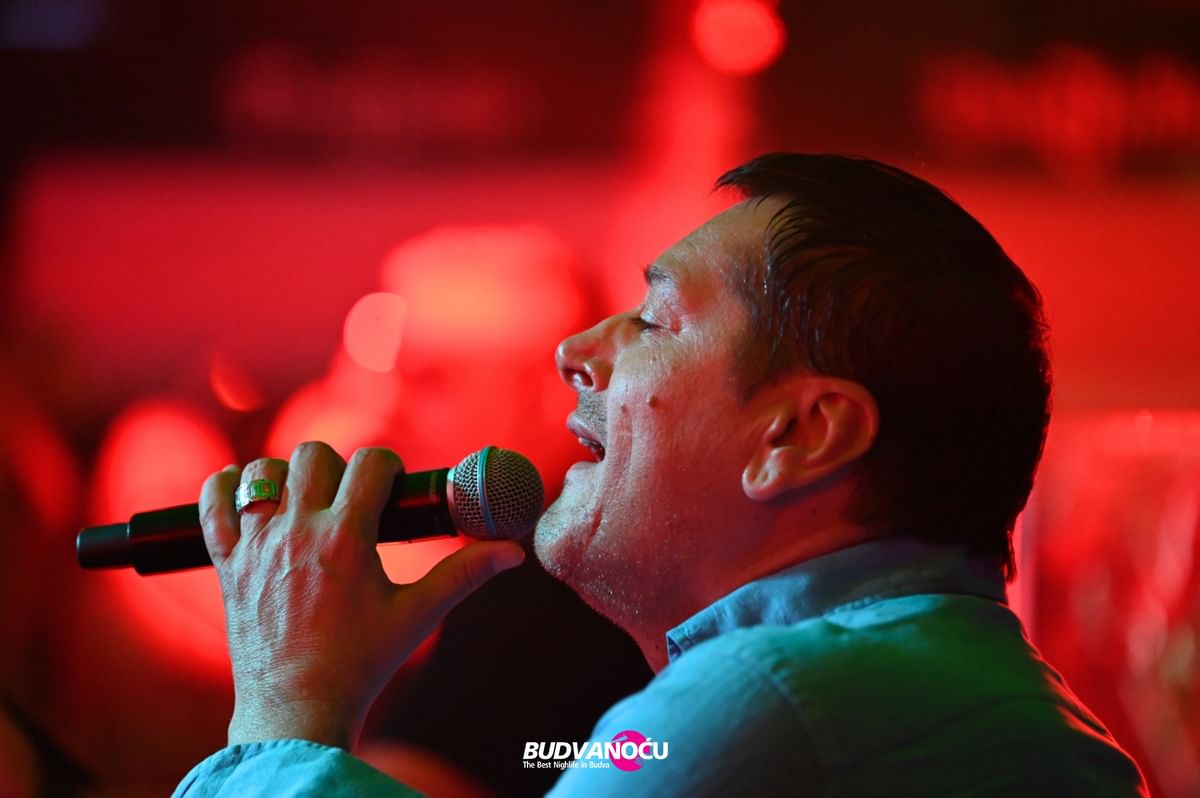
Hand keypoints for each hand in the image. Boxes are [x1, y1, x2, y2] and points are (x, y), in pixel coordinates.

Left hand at [199, 442, 524, 749]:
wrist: (297, 709)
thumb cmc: (361, 663)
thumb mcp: (417, 615)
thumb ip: (465, 574)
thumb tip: (513, 552)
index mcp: (345, 538)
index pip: (370, 463)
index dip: (387, 465)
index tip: (391, 486)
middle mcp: (296, 532)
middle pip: (313, 456)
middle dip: (337, 466)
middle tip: (350, 497)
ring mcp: (256, 545)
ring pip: (262, 472)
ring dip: (284, 476)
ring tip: (304, 502)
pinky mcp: (227, 564)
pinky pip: (212, 505)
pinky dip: (225, 490)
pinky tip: (247, 496)